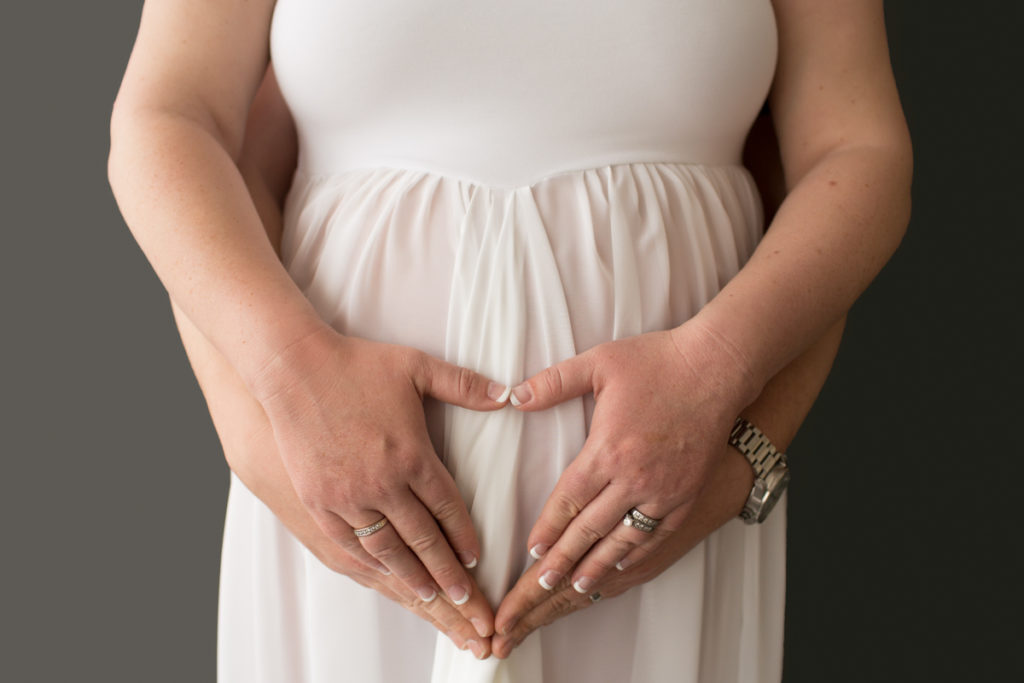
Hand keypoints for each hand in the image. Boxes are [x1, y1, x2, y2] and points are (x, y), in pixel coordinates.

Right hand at [172, 301, 496, 657]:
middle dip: (449, 572)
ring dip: (414, 577)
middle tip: (467, 599)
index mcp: (413, 455)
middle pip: (424, 539)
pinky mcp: (319, 501)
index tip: (477, 557)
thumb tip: (509, 393)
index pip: (448, 508)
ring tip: (431, 597)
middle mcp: (383, 483)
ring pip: (389, 550)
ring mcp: (348, 496)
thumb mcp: (417, 366)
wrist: (293, 368)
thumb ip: (465, 384)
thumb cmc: (357, 364)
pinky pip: (349, 544)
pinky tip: (384, 576)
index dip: (465, 536)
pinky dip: (371, 564)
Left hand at [497, 320, 759, 622]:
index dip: (548, 528)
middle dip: (563, 560)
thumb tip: (514, 396)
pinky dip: (637, 555)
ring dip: (598, 566)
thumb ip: (554, 382)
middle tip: (541, 584)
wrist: (717, 366)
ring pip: (624, 541)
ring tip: (577, 586)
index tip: (532, 551)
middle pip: (591, 529)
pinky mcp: (687, 495)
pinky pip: (658, 536)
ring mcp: (664, 491)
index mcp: (608, 449)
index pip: (569, 499)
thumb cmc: (657, 361)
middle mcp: (635, 477)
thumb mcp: (599, 362)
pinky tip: (622, 567)